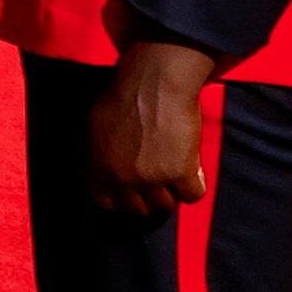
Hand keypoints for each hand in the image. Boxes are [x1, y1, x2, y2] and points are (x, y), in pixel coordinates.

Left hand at [86, 34, 218, 214]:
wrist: (155, 83)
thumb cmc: (125, 95)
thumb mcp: (96, 127)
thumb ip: (101, 152)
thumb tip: (108, 169)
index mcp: (98, 167)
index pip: (105, 202)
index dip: (120, 198)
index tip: (132, 191)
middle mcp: (121, 178)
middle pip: (137, 208)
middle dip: (148, 197)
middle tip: (159, 181)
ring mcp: (150, 179)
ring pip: (165, 205)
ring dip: (172, 191)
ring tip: (175, 171)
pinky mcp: (180, 174)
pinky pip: (192, 195)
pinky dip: (195, 184)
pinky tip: (194, 170)